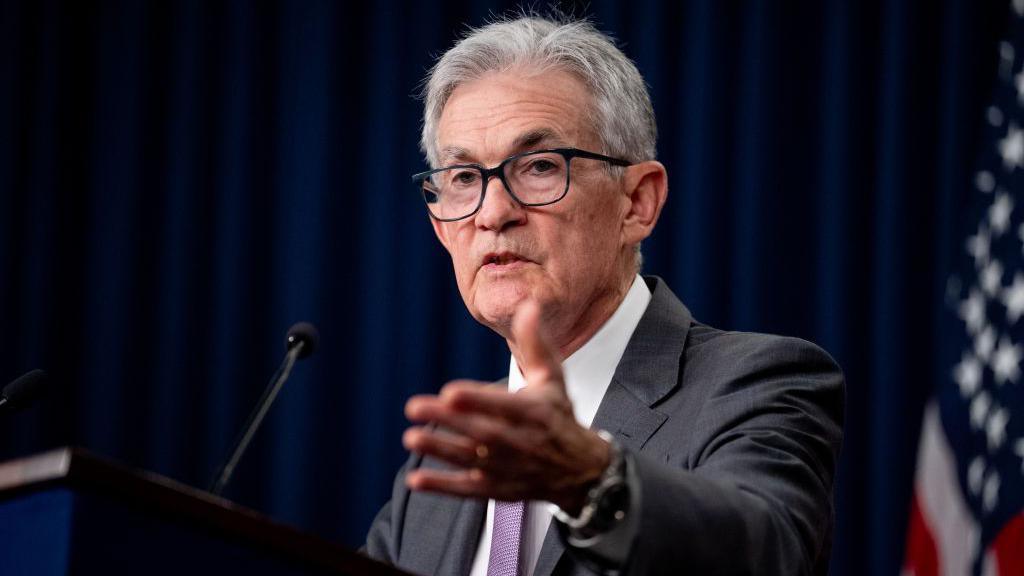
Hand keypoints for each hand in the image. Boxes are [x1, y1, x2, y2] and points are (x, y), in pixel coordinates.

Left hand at [402, 301, 610, 512]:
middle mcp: (523, 442)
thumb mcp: (553, 377)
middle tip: (415, 406)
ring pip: (472, 460)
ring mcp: (509, 468)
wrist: (580, 470)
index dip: (478, 400)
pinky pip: (468, 490)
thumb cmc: (559, 415)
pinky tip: (416, 479)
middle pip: (482, 432)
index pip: (505, 406)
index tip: (451, 392)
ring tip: (411, 437)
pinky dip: (443, 486)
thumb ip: (536, 343)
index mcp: (536, 412)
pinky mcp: (498, 489)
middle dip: (450, 421)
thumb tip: (528, 305)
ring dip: (440, 449)